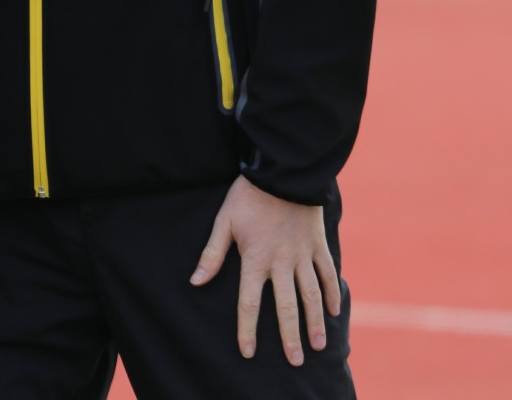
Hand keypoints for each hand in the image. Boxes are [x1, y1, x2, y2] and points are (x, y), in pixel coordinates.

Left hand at [190, 175, 339, 365]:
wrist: (282, 171)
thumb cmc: (248, 195)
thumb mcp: (225, 220)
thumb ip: (213, 253)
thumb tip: (196, 281)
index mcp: (255, 258)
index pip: (249, 301)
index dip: (247, 329)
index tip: (248, 353)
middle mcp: (281, 262)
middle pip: (286, 307)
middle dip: (289, 336)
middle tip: (294, 362)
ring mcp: (303, 255)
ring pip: (311, 295)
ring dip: (315, 322)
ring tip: (316, 346)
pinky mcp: (318, 245)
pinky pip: (328, 274)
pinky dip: (333, 293)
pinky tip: (335, 311)